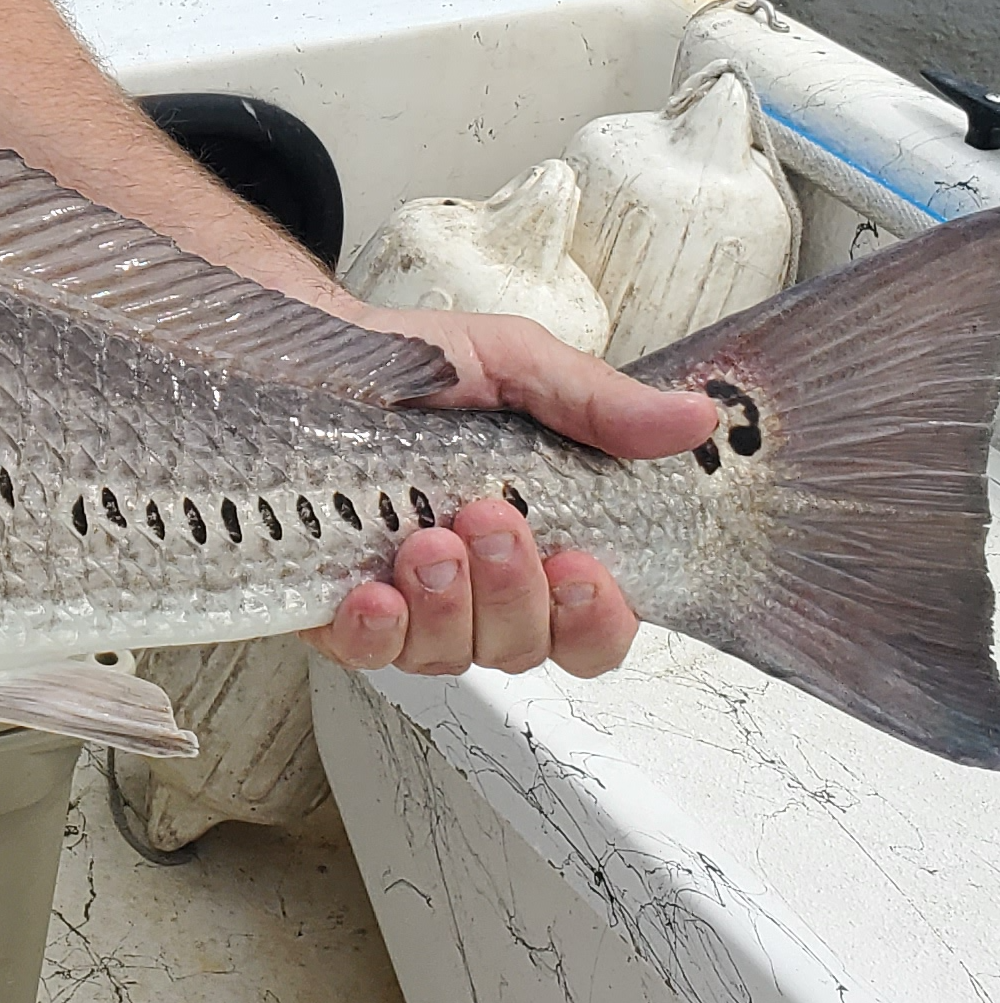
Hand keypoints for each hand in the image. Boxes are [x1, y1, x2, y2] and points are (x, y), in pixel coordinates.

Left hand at [305, 303, 717, 682]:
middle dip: (516, 593)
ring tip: (429, 541)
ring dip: (450, 606)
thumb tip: (696, 419)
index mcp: (536, 541)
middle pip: (525, 649)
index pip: (591, 627)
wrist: (306, 347)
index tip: (584, 571)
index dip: (597, 621)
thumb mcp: (514, 364)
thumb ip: (598, 403)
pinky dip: (377, 632)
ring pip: (451, 655)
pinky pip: (365, 652)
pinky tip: (375, 593)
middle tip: (490, 519)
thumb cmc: (412, 365)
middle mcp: (474, 586)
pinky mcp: (333, 606)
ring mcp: (405, 602)